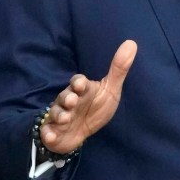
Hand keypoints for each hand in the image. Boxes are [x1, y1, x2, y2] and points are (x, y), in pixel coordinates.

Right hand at [40, 40, 137, 154]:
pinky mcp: (52, 131)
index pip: (77, 81)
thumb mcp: (110, 90)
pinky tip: (51, 137)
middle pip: (64, 96)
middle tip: (72, 101)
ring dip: (59, 115)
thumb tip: (131, 43)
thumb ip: (119, 69)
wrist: (80, 133)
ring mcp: (59, 116)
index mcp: (82, 90)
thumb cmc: (95, 107)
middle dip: (67, 98)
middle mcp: (68, 101)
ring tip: (65, 119)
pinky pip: (48, 132)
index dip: (78, 82)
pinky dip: (49, 134)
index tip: (81, 84)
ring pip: (56, 113)